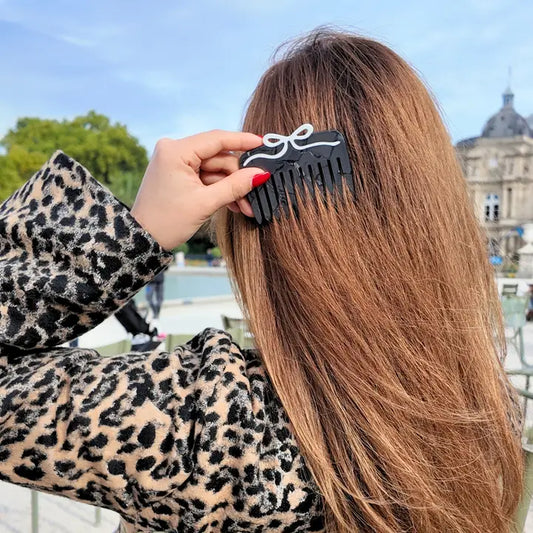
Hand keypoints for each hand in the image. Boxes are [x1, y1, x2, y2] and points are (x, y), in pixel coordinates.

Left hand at [130, 129, 268, 250]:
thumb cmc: (168, 221)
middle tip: (255, 195)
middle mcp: (174, 150)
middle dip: (238, 178)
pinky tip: (234, 204)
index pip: (216, 139)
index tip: (263, 143)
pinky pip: (205, 176)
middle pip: (218, 157)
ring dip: (231, 188)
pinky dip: (219, 190)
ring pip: (214, 169)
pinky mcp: (178, 173)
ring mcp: (175, 161)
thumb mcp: (205, 203)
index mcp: (176, 151)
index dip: (243, 141)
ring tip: (245, 207)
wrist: (143, 239)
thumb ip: (235, 186)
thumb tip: (261, 173)